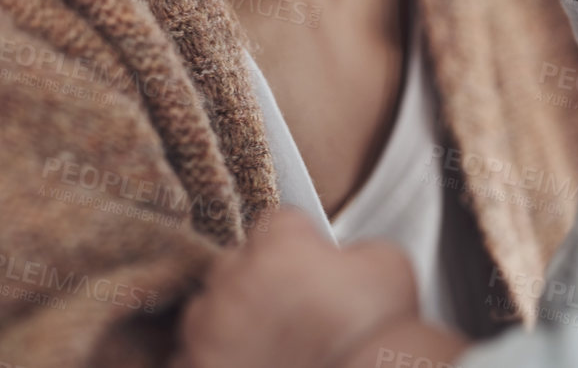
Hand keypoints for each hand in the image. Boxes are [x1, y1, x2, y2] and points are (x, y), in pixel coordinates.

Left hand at [175, 210, 418, 367]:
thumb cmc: (376, 331)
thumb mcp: (387, 264)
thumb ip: (352, 250)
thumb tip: (344, 261)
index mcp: (277, 244)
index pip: (276, 223)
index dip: (296, 244)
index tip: (308, 263)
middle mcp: (233, 281)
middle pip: (233, 266)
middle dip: (256, 283)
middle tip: (289, 311)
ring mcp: (207, 333)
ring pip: (205, 315)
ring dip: (229, 325)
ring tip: (263, 348)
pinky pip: (191, 362)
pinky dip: (215, 364)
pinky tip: (248, 366)